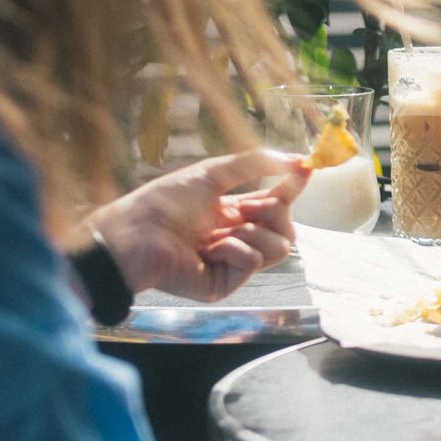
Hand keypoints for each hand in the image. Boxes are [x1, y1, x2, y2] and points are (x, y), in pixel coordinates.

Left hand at [90, 151, 310, 301]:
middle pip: (287, 228)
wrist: (134, 235)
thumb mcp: (212, 174)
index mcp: (235, 213)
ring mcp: (233, 263)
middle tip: (245, 208)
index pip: (277, 202)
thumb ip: (255, 163)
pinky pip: (254, 261)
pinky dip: (234, 250)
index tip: (306, 168)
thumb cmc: (164, 203)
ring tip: (219, 233)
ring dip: (253, 232)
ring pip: (279, 247)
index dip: (293, 186)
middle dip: (274, 212)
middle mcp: (238, 238)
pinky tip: (209, 249)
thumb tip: (296, 157)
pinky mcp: (226, 283)